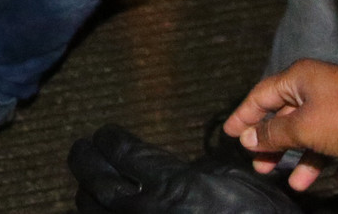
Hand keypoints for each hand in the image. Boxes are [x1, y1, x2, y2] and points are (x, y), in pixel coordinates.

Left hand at [69, 125, 298, 212]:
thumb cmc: (257, 211)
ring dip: (87, 192)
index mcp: (172, 184)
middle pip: (96, 181)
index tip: (105, 133)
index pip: (120, 152)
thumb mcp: (225, 177)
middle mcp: (149, 211)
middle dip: (84, 160)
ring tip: (88, 181)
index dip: (107, 139)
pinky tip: (102, 208)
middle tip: (80, 149)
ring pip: (95, 210)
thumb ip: (185, 168)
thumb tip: (158, 165)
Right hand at [220, 60, 337, 191]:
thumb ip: (273, 133)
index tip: (229, 134)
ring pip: (313, 134)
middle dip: (273, 144)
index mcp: (300, 78)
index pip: (262, 95)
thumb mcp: (303, 127)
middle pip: (286, 116)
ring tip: (296, 184)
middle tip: (260, 166)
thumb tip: (247, 136)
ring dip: (304, 160)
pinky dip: (334, 161)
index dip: (243, 115)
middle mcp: (318, 87)